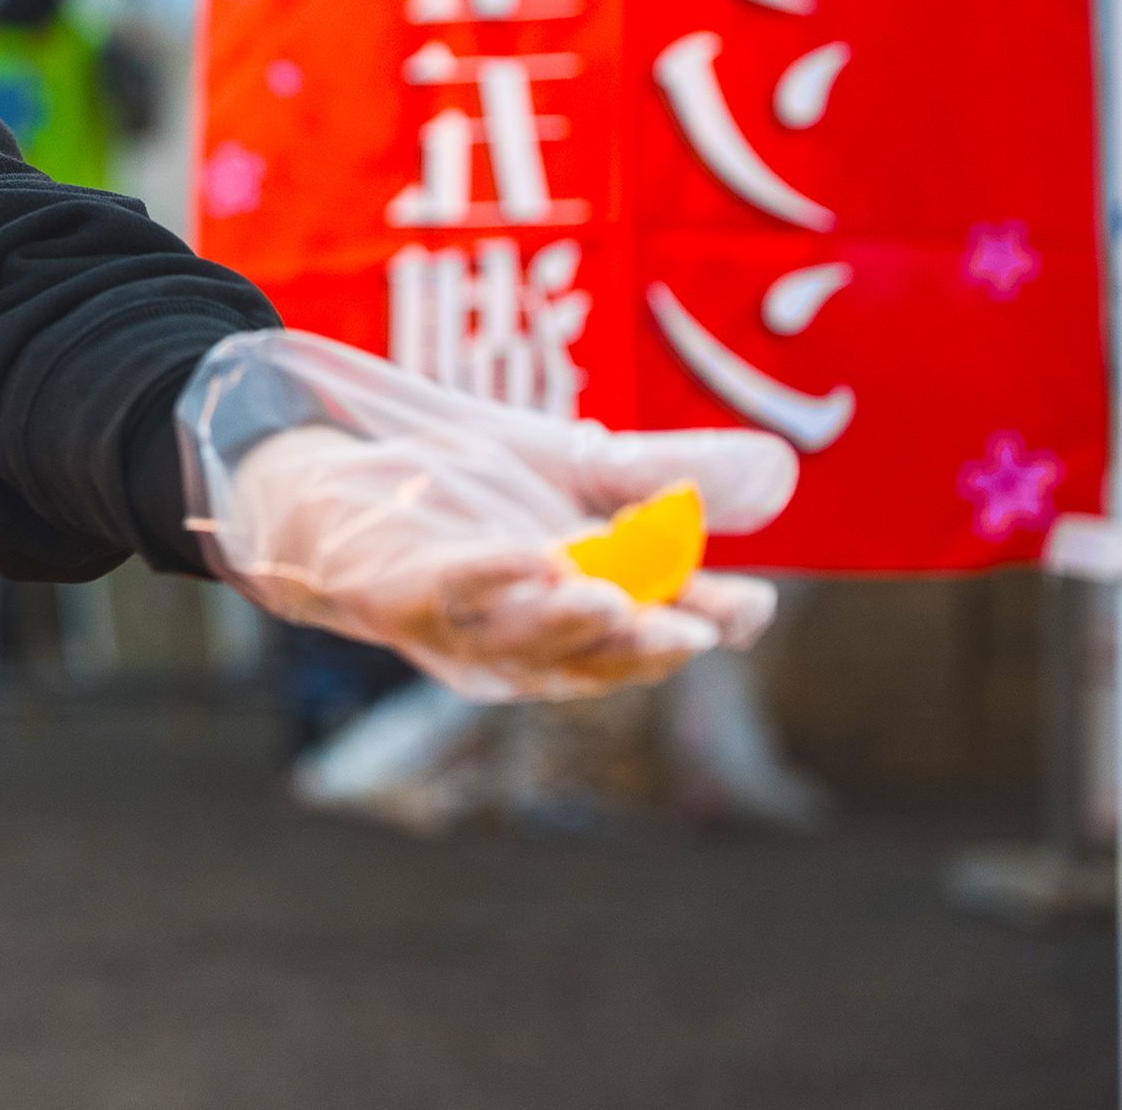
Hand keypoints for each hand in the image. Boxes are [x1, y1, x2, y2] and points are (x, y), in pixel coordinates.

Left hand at [181, 331, 796, 701]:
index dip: (704, 624)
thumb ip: (666, 474)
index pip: (659, 631)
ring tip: (612, 598)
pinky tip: (528, 556)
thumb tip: (779, 475)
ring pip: (523, 643)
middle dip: (640, 645)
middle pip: (594, 654)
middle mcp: (528, 636)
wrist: (342, 469)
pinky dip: (487, 579)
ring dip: (569, 625)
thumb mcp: (576, 466)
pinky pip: (445, 596)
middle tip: (688, 631)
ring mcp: (460, 625)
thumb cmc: (468, 484)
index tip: (745, 609)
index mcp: (583, 612)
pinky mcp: (396, 598)